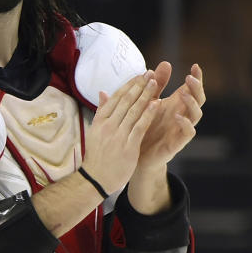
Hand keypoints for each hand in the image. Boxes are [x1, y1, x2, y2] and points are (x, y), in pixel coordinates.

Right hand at [81, 71, 158, 192]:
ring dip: (145, 95)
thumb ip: (102, 112)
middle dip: (139, 85)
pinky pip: (140, 126)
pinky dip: (148, 114)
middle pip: (126, 101)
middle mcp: (108, 125)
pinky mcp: (128, 146)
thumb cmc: (97, 156)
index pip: (116, 98)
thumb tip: (102, 93)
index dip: (129, 85)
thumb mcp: (95, 131)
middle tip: (149, 73)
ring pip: (133, 111)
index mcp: (100, 120)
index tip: (139, 75)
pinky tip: (156, 103)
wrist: (96, 179)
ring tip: (155, 83)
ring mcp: (118, 135)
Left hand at [136, 62, 204, 169]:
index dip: (197, 78)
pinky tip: (177, 116)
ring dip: (192, 103)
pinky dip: (185, 124)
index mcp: (177, 104)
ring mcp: (181, 128)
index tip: (196, 65)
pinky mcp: (176, 143)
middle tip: (190, 77)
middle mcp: (182, 114)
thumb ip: (157, 84)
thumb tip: (165, 63)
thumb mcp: (149, 101)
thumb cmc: (144, 126)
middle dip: (197, 88)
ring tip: (184, 93)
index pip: (192, 88)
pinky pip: (188, 133)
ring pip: (196, 115)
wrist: (135, 154)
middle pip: (199, 99)